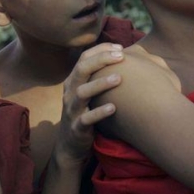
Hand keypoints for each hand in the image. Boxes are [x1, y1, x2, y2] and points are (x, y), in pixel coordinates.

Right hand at [56, 43, 123, 166]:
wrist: (70, 144)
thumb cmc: (86, 113)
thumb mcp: (88, 93)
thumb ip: (98, 77)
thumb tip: (122, 58)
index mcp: (73, 81)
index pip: (84, 58)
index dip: (101, 50)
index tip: (120, 48)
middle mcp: (70, 92)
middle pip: (81, 69)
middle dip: (101, 60)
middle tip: (121, 56)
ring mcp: (72, 110)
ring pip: (82, 92)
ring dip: (100, 84)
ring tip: (119, 78)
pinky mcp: (76, 127)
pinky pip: (86, 119)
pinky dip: (99, 112)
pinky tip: (114, 108)